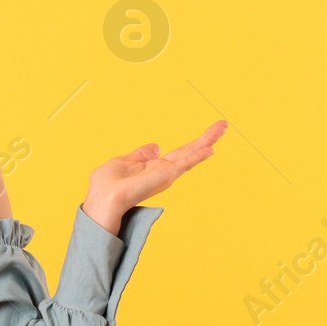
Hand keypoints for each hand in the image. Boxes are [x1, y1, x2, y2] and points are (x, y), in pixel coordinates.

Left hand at [82, 120, 227, 232]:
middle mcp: (164, 171)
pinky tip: (210, 149)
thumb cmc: (106, 186)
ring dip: (207, 142)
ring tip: (222, 129)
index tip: (209, 130)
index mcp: (155, 167)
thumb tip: (156, 147)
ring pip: (191, 155)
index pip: (180, 152)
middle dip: (207, 138)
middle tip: (223, 125)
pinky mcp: (164, 177)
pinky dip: (197, 156)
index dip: (194, 142)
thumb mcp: (124, 162)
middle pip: (190, 152)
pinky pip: (184, 164)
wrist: (103, 200)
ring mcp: (166, 174)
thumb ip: (141, 155)